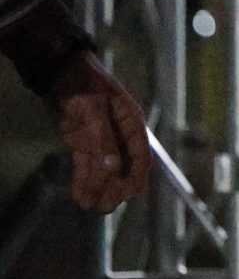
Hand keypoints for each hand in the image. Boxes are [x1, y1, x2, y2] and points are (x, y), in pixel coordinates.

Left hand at [47, 52, 150, 212]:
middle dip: (115, 188)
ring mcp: (101, 138)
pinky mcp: (83, 142)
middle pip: (123, 166)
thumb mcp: (93, 109)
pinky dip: (84, 181)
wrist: (58, 72)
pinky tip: (79, 196)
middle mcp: (119, 133)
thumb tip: (113, 168)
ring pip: (104, 169)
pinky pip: (86, 165)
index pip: (140, 155)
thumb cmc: (82, 84)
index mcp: (131, 122)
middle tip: (104, 206)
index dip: (136, 176)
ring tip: (89, 207)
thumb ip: (103, 138)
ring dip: (99, 188)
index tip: (127, 195)